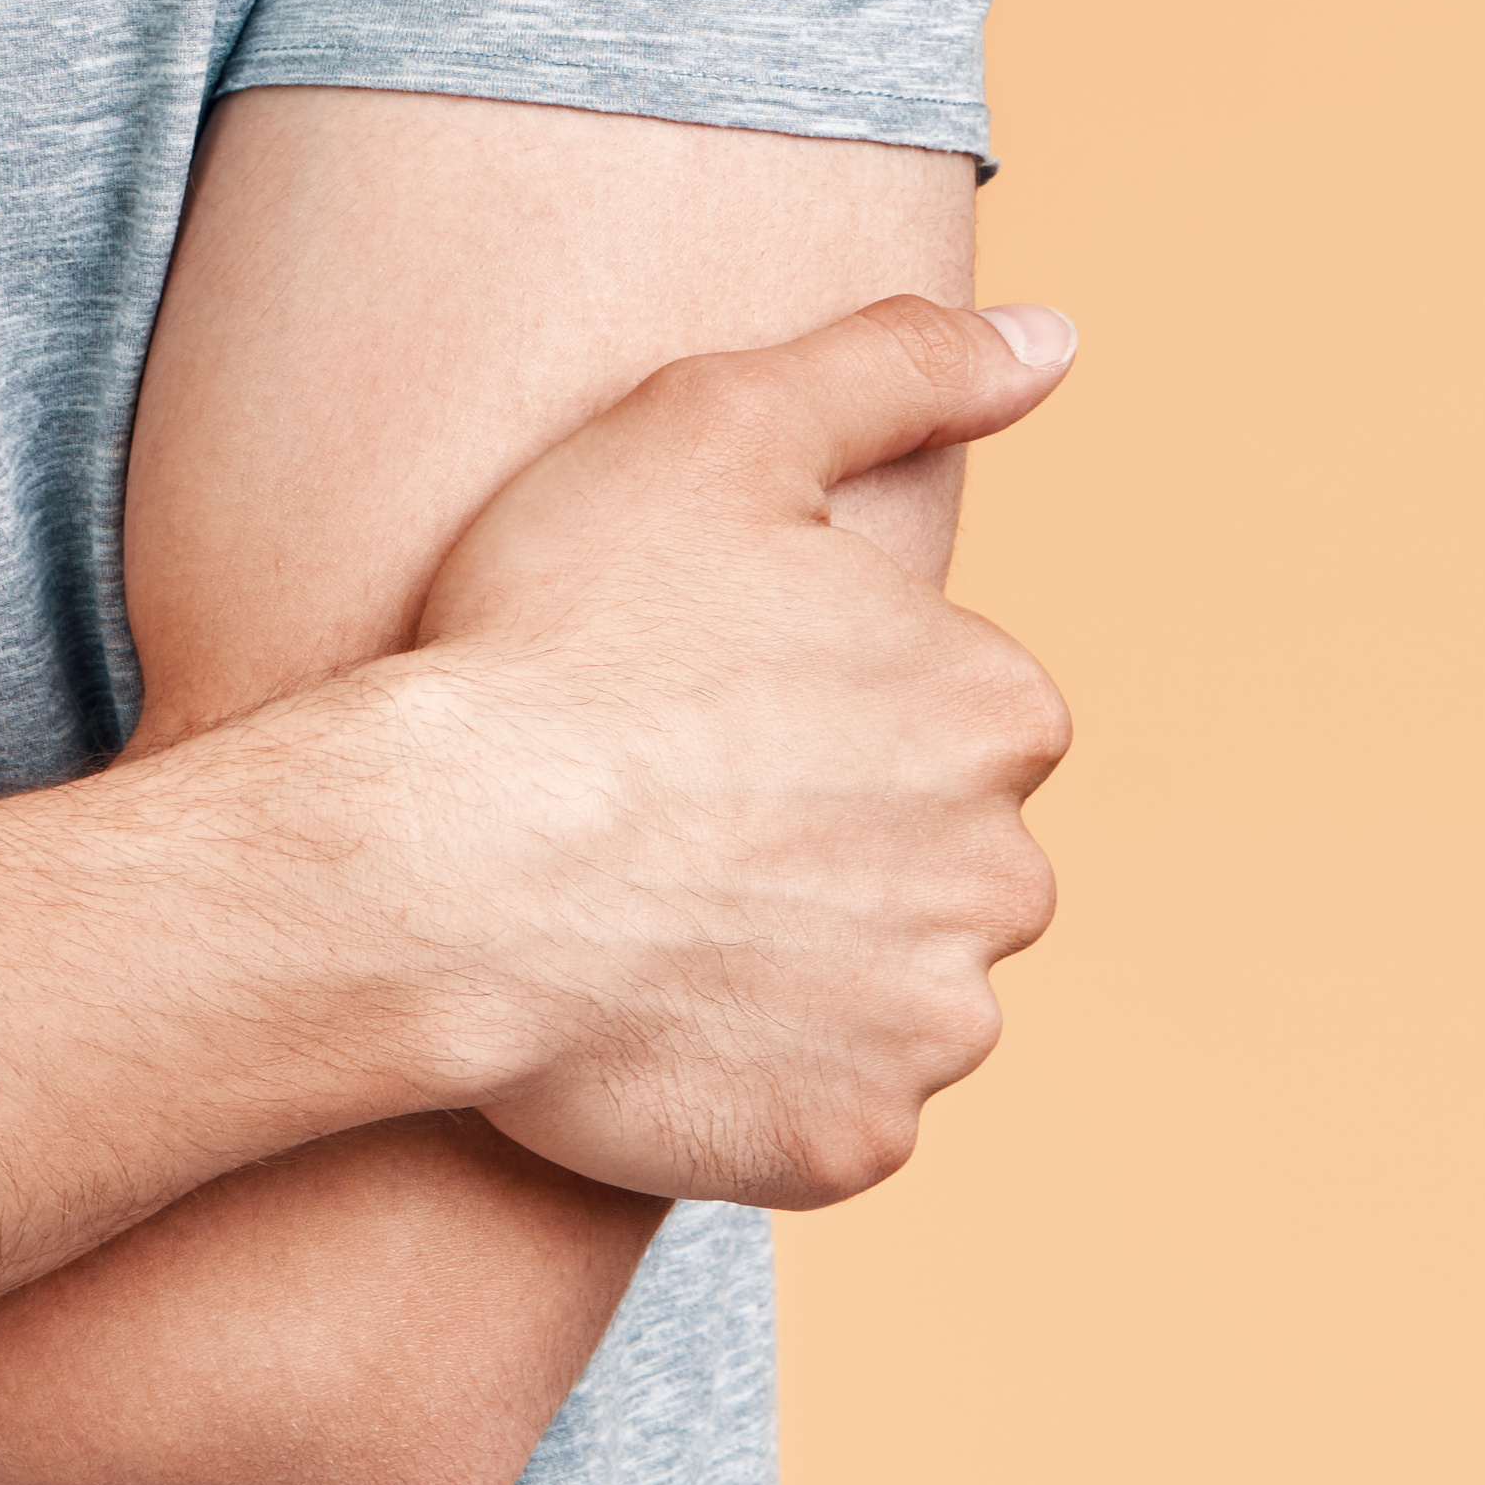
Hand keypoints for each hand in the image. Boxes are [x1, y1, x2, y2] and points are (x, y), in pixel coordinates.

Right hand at [374, 297, 1077, 1209]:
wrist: (430, 861)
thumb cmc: (556, 631)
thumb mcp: (717, 426)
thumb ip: (900, 367)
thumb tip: (1054, 342)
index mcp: (996, 707)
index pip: (956, 709)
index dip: (823, 699)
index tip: (708, 698)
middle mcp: (1005, 876)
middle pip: (941, 857)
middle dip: (837, 840)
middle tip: (673, 809)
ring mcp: (930, 1025)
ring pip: (895, 987)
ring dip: (804, 961)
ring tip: (654, 912)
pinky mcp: (850, 1141)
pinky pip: (832, 1111)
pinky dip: (761, 1077)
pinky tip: (654, 1014)